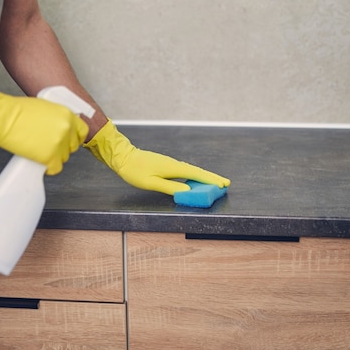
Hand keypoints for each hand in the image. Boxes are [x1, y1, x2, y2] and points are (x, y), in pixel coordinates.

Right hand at [0, 76, 88, 174]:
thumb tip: (61, 128)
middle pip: (73, 147)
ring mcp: (59, 144)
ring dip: (53, 157)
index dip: (75, 138)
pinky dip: (48, 168)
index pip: (82, 131)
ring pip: (64, 158)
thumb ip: (58, 118)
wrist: (4, 118)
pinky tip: (39, 161)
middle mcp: (67, 129)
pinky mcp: (50, 157)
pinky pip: (55, 168)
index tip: (70, 142)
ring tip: (39, 151)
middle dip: (62, 148)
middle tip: (48, 146)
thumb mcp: (45, 108)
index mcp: (67, 115)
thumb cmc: (17, 111)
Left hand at [84, 120, 229, 194]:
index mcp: (172, 168)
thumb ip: (169, 187)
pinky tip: (196, 182)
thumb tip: (187, 192)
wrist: (123, 157)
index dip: (210, 180)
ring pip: (191, 171)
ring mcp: (170, 164)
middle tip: (225, 184)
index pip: (195, 174)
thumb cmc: (134, 171)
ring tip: (215, 184)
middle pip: (197, 172)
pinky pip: (184, 172)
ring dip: (203, 178)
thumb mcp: (150, 183)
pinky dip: (193, 177)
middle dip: (211, 178)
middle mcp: (174, 164)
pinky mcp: (166, 165)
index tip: (222, 184)